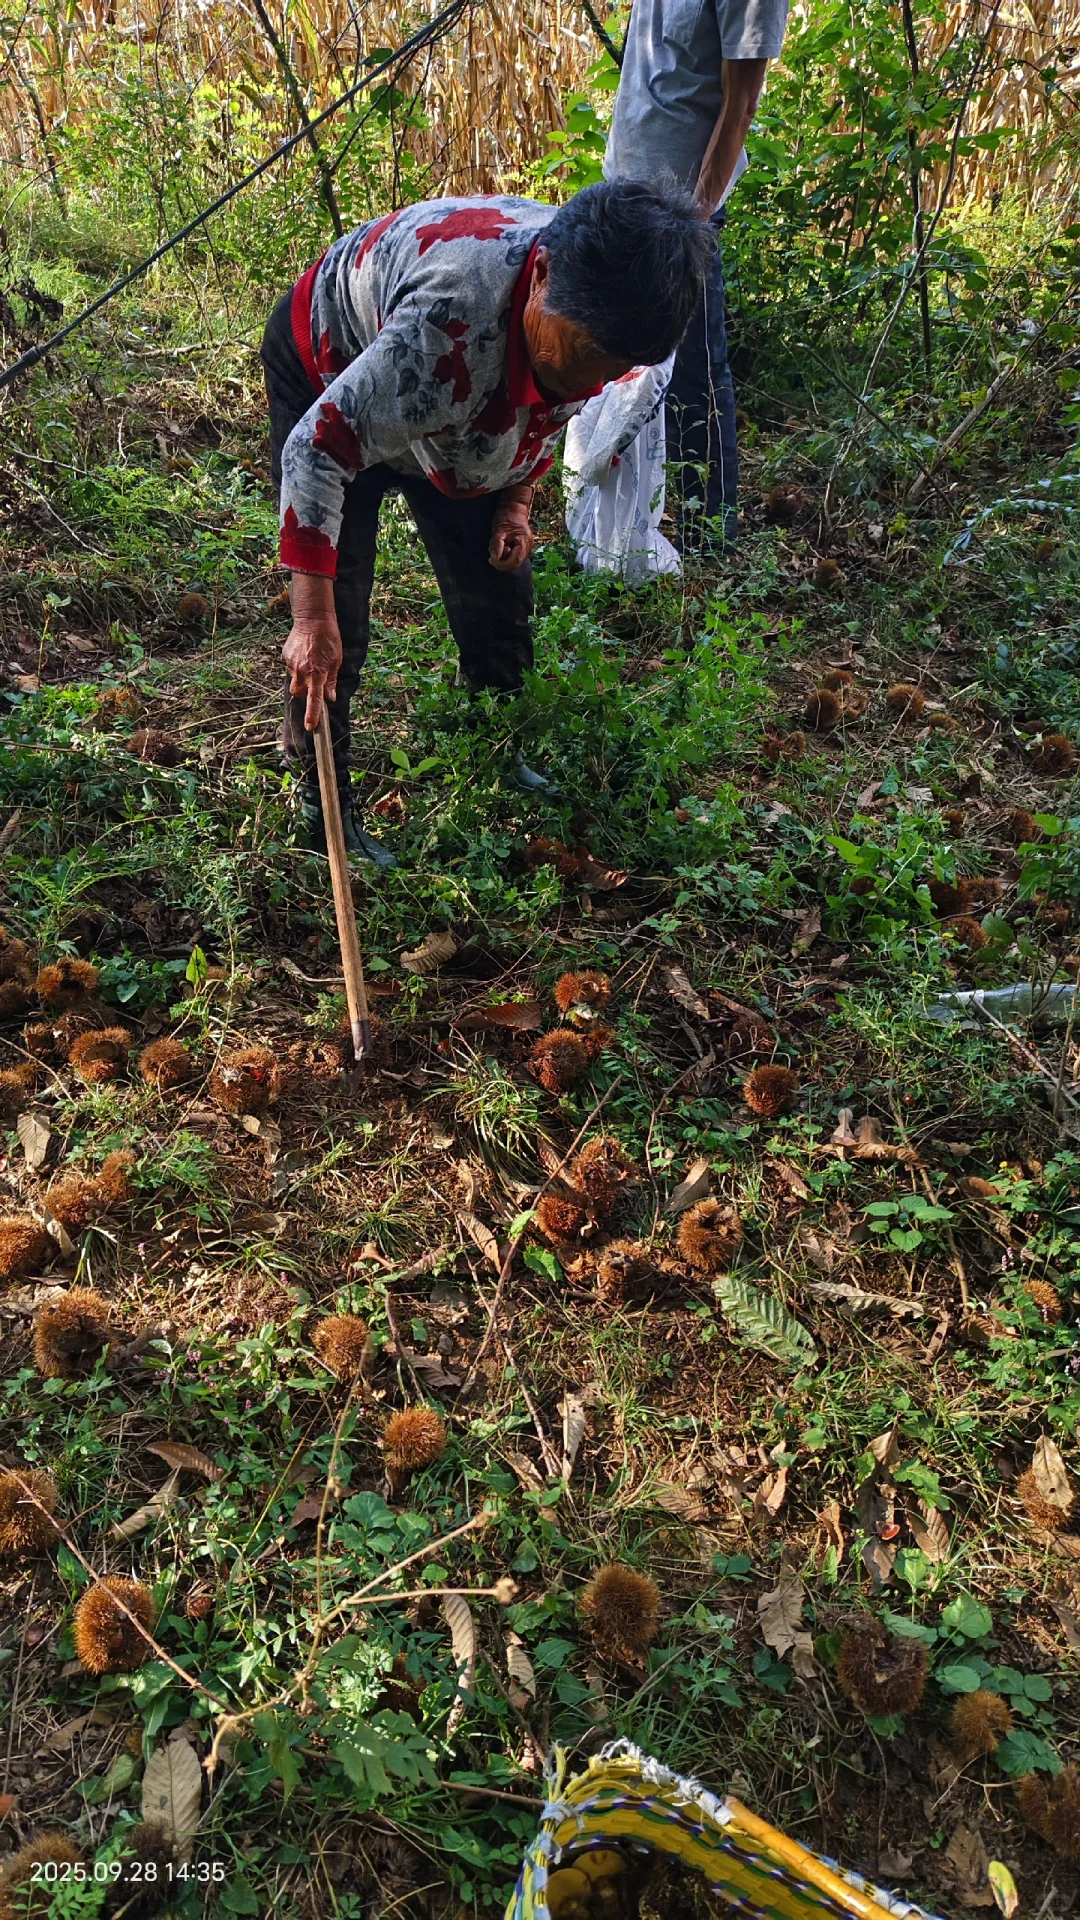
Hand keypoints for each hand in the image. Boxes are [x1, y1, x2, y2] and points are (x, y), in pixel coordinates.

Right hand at [282, 615, 341, 731]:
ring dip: (301, 678)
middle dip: (304, 693)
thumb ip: (331, 680)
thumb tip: (329, 697)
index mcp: (318, 673)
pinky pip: (291, 668)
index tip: (310, 727)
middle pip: (299, 693)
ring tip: (310, 662)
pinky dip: (297, 666)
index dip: (312, 714)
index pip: (314, 699)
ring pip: (294, 680)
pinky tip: (304, 654)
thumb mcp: (336, 660)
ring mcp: (292, 663)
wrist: (313, 618)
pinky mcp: (285, 656)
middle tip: (313, 682)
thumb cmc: (329, 638)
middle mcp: (302, 671)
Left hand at [488, 504, 535, 572]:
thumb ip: (497, 545)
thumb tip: (494, 559)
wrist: (514, 506)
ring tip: (497, 549)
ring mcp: (527, 547)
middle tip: (492, 557)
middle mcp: (528, 546)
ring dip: (504, 559)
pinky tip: (502, 548)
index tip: (491, 560)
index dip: (503, 564)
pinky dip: (507, 556)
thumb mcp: (499, 530)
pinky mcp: (524, 546)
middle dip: (503, 563)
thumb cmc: (506, 516)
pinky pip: (515, 556)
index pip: (515, 561)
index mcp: (523, 542)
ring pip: (515, 561)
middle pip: (516, 564)